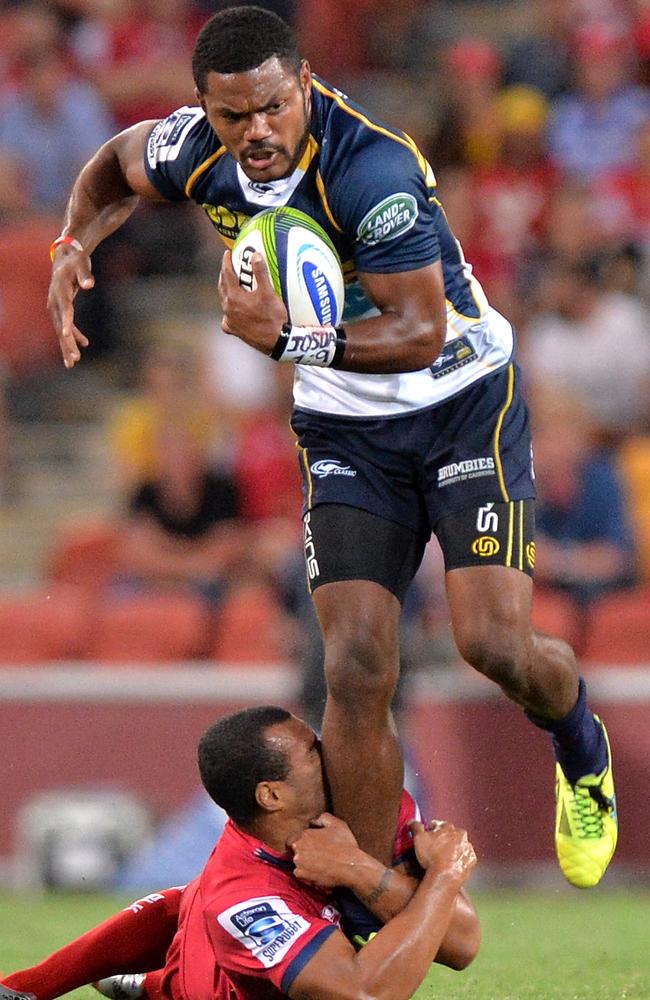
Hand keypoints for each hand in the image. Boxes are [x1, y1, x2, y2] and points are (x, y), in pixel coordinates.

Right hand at [47, 247, 92, 368]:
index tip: (68, 336)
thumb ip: (85, 274)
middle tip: (74, 360)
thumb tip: (89, 284)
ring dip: (67, 346)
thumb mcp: (81, 264)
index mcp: (60, 291)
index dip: (67, 323)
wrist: (65, 257)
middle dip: (67, 343)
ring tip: (72, 363)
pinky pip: (66, 326)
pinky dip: (74, 336)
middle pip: (60, 325)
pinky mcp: (60, 310)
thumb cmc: (76, 260)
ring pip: (61, 330)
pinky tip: (85, 344)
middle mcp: (54, 302)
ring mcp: (55, 307)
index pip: (64, 310)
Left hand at [218, 250, 287, 354]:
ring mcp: (230, 321)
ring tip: (231, 286)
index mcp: (234, 297)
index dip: (227, 262)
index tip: (228, 254)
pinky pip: (228, 318)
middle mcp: (228, 309)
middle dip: (224, 275)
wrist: (275, 342)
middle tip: (229, 267)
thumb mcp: (268, 292)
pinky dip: (230, 311)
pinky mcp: (234, 331)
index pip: (227, 274)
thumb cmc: (272, 318)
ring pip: (224, 302)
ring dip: (226, 292)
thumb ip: (260, 273)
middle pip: (222, 287)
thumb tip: (255, 256)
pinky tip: (234, 311)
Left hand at [290, 813, 361, 887]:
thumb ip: (323, 818)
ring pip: (297, 863)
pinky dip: (307, 875)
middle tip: (316, 856)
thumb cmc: (345, 845)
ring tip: (319, 865)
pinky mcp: (302, 875)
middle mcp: (298, 847)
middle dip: (303, 853)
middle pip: (294, 851)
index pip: (292, 838)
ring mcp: (299, 862)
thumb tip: (314, 821)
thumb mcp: (337, 824)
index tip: (310, 847)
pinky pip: (300, 875)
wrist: (351, 866)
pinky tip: (318, 873)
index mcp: (305, 835)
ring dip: (305, 864)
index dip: (301, 843)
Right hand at [409, 820, 476, 882]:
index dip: (430, 830)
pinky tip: (451, 865)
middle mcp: (461, 834)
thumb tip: (412, 821)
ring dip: (452, 849)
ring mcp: (467, 848)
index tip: (427, 837)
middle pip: (450, 834)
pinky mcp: (471, 860)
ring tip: (442, 858)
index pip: (437, 824)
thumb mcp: (418, 839)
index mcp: (448, 827)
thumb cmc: (431, 857)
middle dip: (443, 839)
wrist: (445, 877)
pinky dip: (459, 859)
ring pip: (458, 845)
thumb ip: (415, 827)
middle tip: (434, 849)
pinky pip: (464, 857)